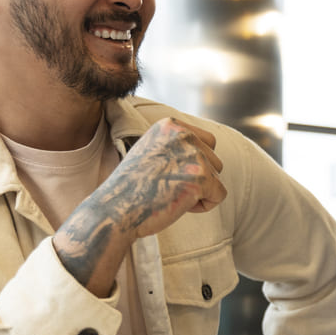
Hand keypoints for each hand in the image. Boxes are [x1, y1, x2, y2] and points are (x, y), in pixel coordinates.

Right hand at [100, 117, 227, 240]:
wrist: (116, 209)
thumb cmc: (134, 187)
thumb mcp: (153, 152)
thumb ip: (177, 145)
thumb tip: (208, 150)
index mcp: (171, 125)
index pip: (208, 141)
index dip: (194, 163)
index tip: (167, 174)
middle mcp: (183, 134)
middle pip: (215, 160)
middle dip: (198, 179)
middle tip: (167, 188)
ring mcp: (193, 154)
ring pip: (217, 177)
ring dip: (200, 191)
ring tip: (171, 195)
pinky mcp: (201, 177)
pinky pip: (219, 195)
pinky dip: (204, 206)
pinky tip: (180, 205)